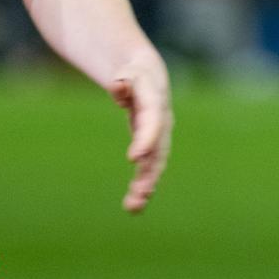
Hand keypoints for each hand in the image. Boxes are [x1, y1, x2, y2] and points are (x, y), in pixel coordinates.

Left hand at [108, 55, 172, 212]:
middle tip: (139, 193)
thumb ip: (123, 81)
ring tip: (133, 206)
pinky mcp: (152, 146)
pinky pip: (149, 168)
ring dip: (146, 185)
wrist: (148, 75)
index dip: (146, 139)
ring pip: (155, 163)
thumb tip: (117, 85)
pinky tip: (132, 204)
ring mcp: (159, 136)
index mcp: (155, 102)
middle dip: (150, 171)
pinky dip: (142, 185)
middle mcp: (161, 122)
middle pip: (158, 149)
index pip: (154, 121)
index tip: (133, 158)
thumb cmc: (134, 74)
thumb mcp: (128, 72)